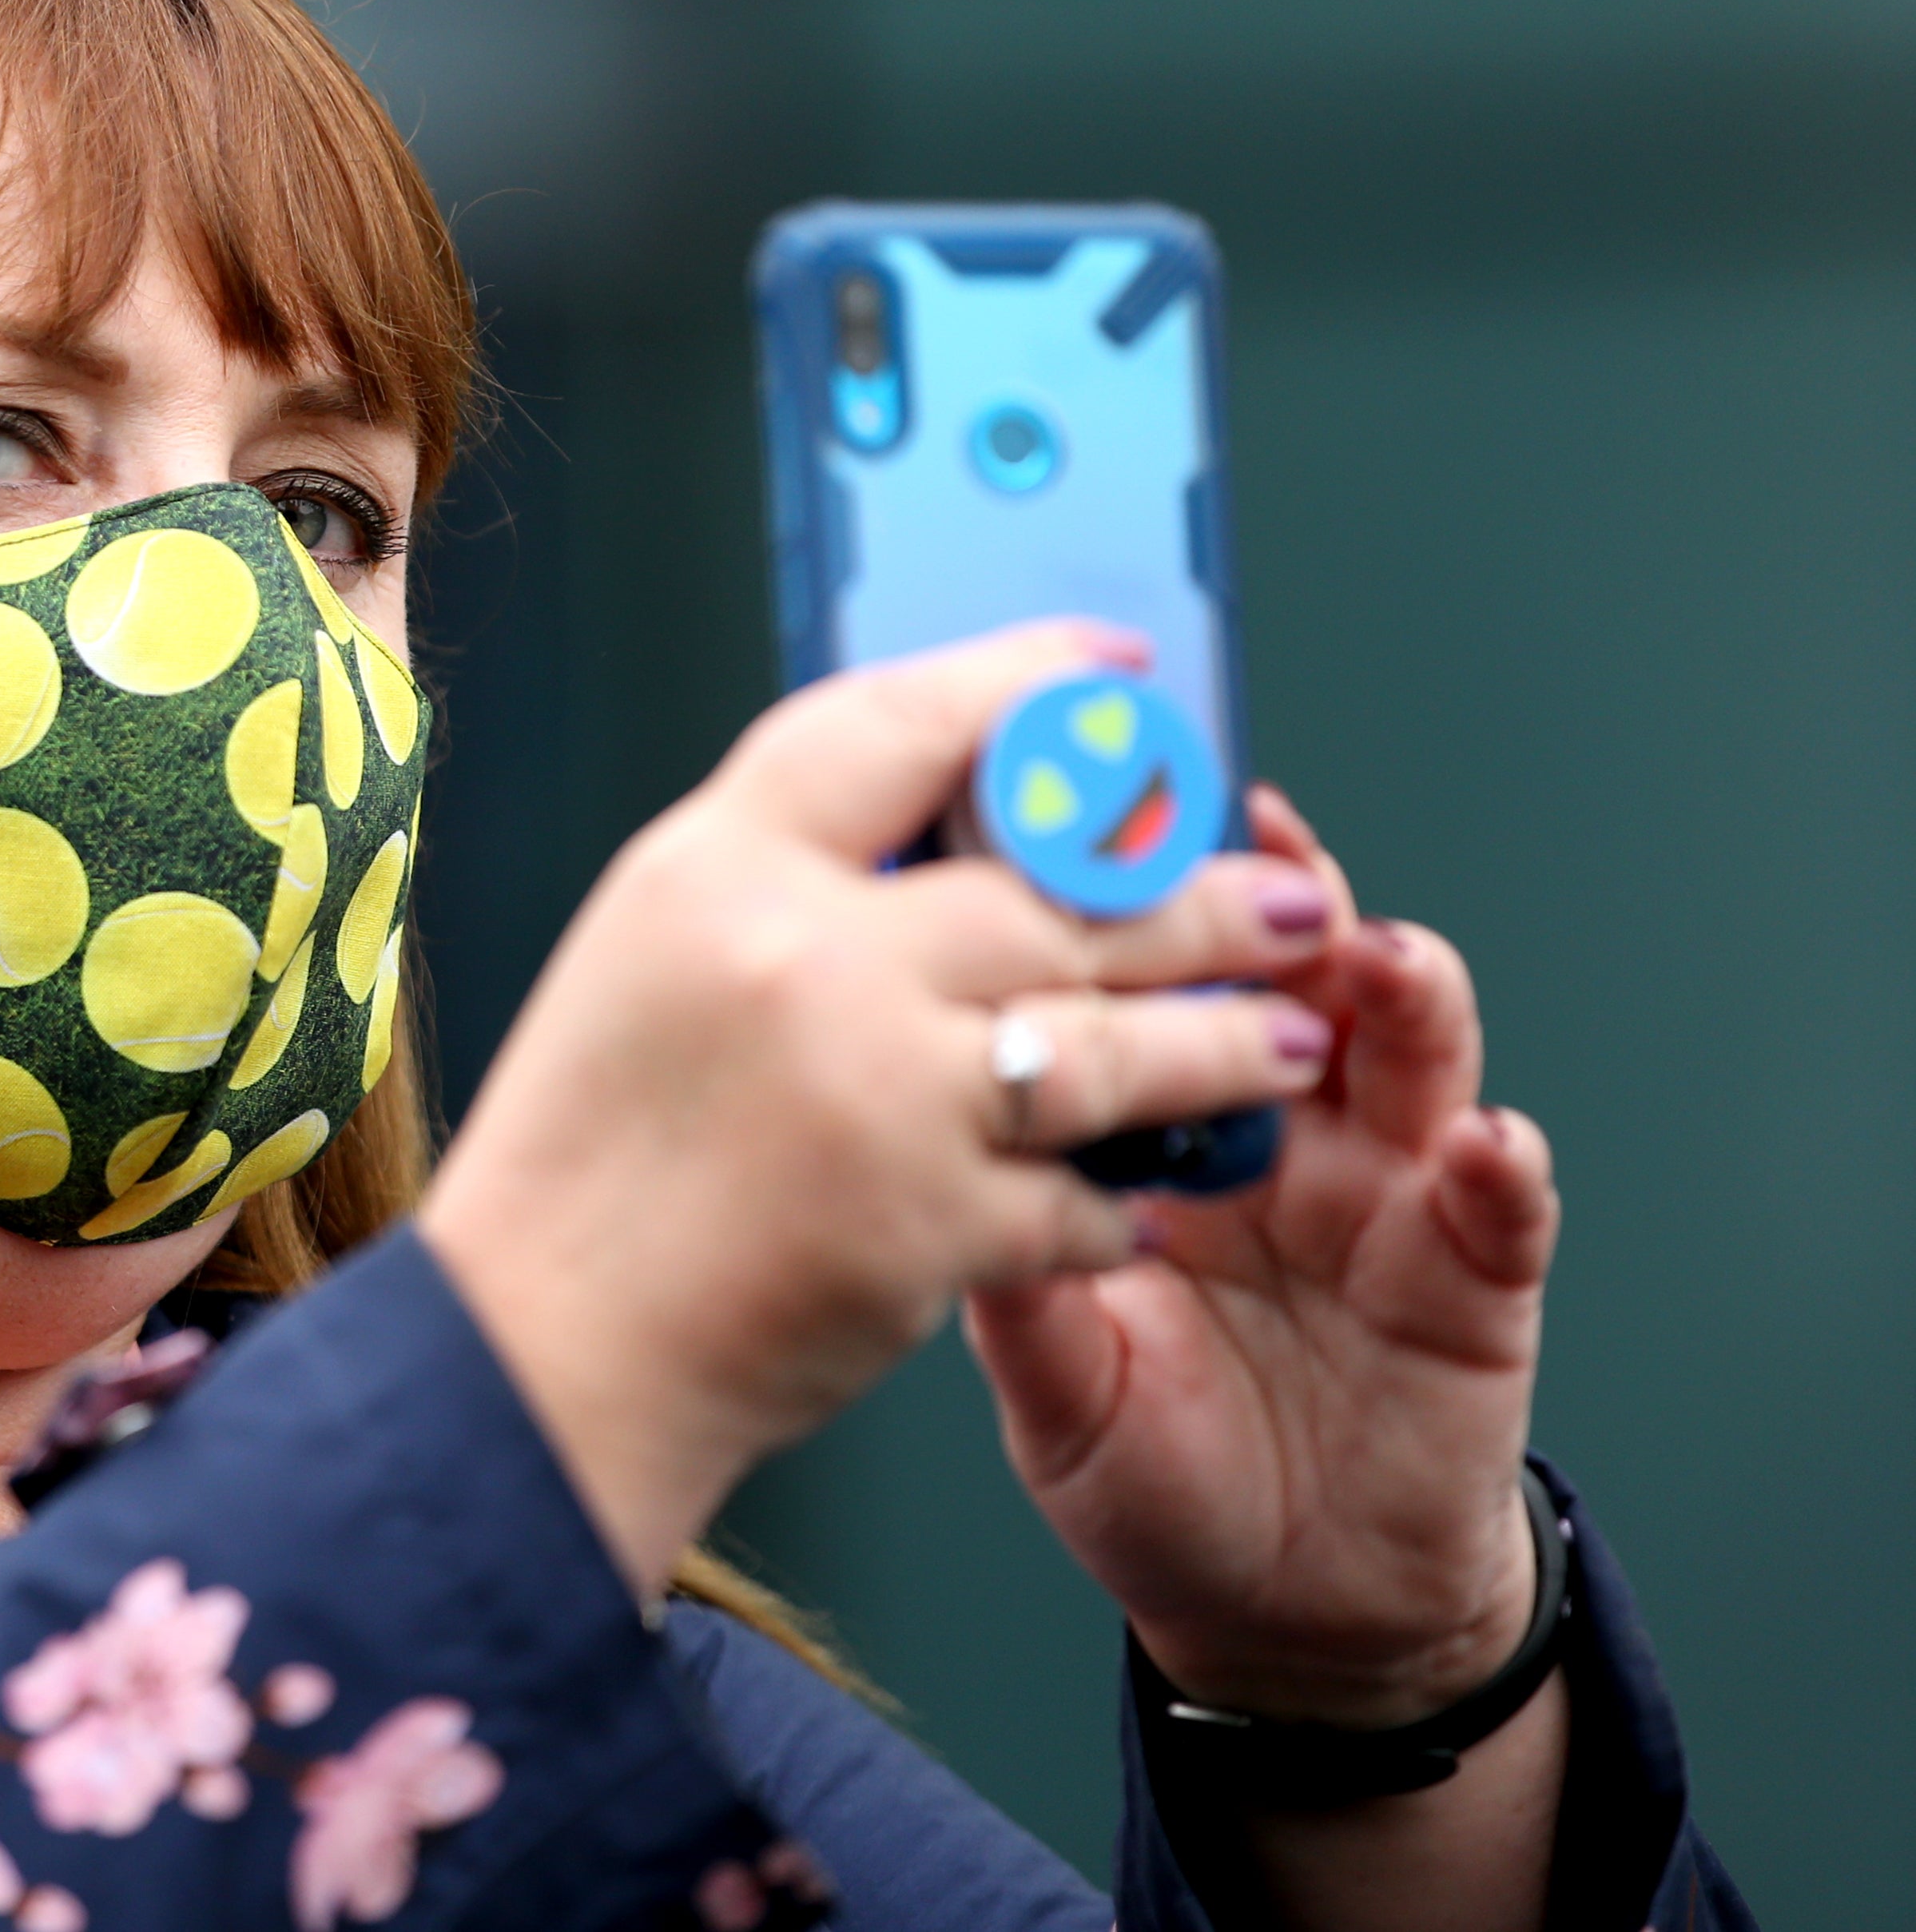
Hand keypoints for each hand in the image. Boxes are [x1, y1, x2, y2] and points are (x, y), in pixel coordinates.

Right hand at [424, 625, 1346, 1594]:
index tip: (1119, 681)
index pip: (901, 724)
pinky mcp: (926, 1219)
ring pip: (1108, 1034)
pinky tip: (1155, 1188)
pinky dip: (1124, 1194)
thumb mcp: (653, 955)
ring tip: (1289, 1035)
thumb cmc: (589, 1161)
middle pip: (1050, 884)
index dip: (1029, 687)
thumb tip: (950, 830)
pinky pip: (1079, 1190)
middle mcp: (800, 956)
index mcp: (715, 868)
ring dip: (1221, 1040)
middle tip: (1281, 896)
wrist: (540, 1350)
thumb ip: (788, 881)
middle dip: (1192, 890)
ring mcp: (873, 1087)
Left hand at [965, 787, 1557, 1725]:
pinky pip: (1501, 1206)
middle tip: (1254, 845)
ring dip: (1402, 993)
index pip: (1153, 986)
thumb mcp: (1052, 1379)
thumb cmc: (1152, 1471)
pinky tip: (1486, 1142)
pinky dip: (1501, 1167)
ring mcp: (1386, 1193)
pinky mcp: (1475, 1279)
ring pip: (1408, 1055)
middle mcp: (1280, 1133)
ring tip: (1376, 955)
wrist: (1276, 1605)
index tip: (1100, 832)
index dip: (1136, 909)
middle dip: (1276, 902)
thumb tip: (934, 1177)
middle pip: (1288, 980)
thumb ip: (1014, 1281)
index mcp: (1163, 1132)